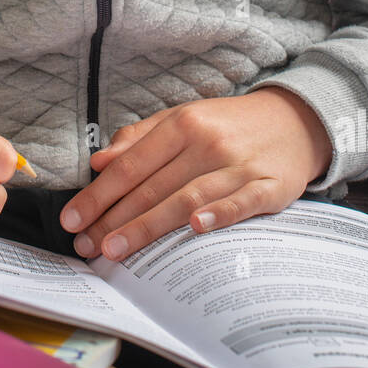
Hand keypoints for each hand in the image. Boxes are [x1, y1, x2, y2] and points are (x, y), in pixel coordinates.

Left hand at [59, 87, 331, 259]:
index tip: (72, 217)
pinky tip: (194, 229)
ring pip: (185, 197)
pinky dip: (217, 214)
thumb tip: (99, 160)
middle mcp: (207, 142)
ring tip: (115, 248)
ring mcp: (239, 165)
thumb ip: (140, 138)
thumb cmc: (228, 125)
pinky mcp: (269, 186)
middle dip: (113, 218)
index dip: (99, 193)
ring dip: (147, 225)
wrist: (295, 120)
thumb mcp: (183, 119)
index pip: (131, 164)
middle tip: (85, 244)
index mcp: (183, 123)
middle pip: (152, 186)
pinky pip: (239, 203)